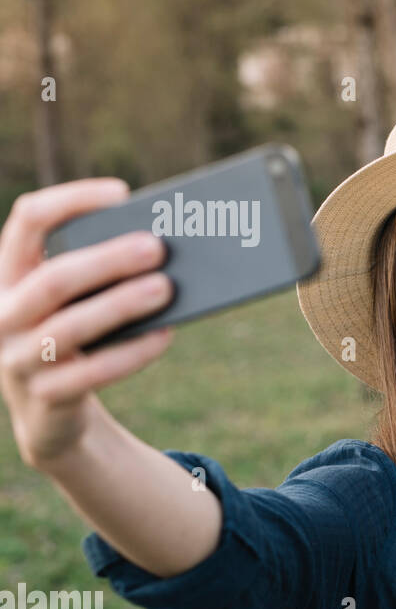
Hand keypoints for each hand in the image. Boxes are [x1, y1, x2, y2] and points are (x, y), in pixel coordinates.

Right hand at [0, 179, 174, 469]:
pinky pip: (93, 372)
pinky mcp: (46, 397)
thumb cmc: (76, 339)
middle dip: (107, 260)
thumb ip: (102, 275)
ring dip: (122, 304)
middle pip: (53, 278)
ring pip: (70, 327)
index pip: (27, 220)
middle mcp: (2, 314)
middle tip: (157, 247)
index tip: (121, 193)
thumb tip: (163, 250)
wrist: (51, 415)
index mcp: (8, 275)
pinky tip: (165, 334)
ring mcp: (17, 359)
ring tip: (166, 287)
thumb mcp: (76, 303)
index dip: (72, 201)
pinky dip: (133, 352)